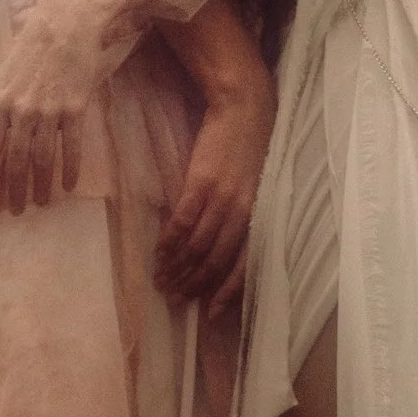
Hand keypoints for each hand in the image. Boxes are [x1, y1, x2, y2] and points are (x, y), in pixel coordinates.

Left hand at [0, 0, 128, 217]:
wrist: (69, 18)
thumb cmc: (35, 40)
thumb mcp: (8, 69)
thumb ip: (4, 101)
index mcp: (0, 101)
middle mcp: (21, 110)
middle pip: (14, 161)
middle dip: (13, 190)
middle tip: (15, 211)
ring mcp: (49, 110)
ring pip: (42, 159)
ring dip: (40, 185)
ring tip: (40, 203)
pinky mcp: (75, 106)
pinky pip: (71, 146)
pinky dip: (70, 169)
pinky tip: (68, 184)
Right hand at [155, 62, 274, 311]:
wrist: (244, 105)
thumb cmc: (251, 144)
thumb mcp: (255, 184)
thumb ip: (242, 213)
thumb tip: (221, 242)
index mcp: (259, 214)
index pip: (244, 264)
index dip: (225, 291)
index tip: (210, 312)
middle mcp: (243, 212)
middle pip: (215, 260)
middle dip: (194, 283)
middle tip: (175, 299)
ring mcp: (222, 198)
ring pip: (197, 246)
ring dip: (177, 268)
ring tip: (162, 281)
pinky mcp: (201, 183)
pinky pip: (182, 222)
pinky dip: (168, 242)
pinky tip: (158, 254)